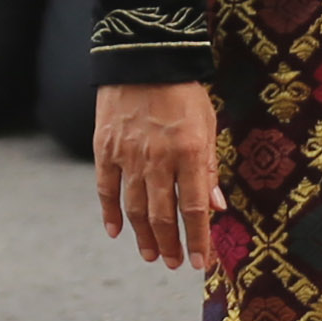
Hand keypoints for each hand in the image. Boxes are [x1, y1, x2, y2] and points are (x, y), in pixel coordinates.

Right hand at [95, 79, 221, 268]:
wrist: (143, 57)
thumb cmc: (183, 91)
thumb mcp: (208, 125)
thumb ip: (209, 168)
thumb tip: (216, 207)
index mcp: (189, 153)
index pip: (194, 209)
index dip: (197, 240)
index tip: (200, 263)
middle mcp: (158, 159)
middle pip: (162, 215)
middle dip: (170, 244)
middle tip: (174, 263)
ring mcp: (128, 156)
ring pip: (134, 208)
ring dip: (143, 236)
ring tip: (152, 255)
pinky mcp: (105, 150)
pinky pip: (106, 189)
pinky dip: (110, 213)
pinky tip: (116, 232)